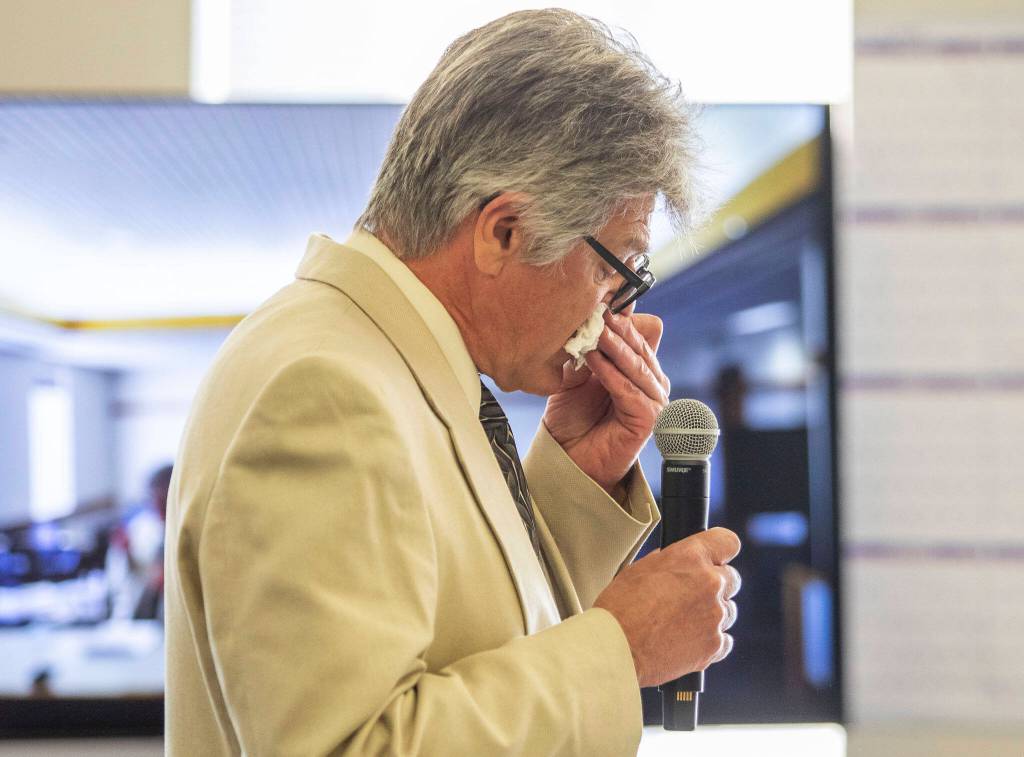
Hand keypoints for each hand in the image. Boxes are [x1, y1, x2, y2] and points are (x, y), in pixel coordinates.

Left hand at [542, 306, 669, 492]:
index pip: (642, 332)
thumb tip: (596, 315)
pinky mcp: (648, 419)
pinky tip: (593, 360)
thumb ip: (589, 349)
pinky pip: (630, 390)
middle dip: (618, 327)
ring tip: (595, 330)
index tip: (605, 296)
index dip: (625, 315)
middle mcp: (651, 381)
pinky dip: (611, 374)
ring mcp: (653, 400)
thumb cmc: (572, 418)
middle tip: (599, 308)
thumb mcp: (577, 375)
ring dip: (614, 347)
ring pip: (636, 366)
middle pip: (642, 345)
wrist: (568, 458)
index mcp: (638, 367)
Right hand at [593, 527, 742, 687]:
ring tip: (683, 623)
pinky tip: (687, 641)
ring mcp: (715, 616)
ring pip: (728, 611)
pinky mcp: (715, 645)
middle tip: (691, 597)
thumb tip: (677, 566)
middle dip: (715, 586)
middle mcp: (710, 583)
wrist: (616, 648)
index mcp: (691, 557)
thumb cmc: (620, 608)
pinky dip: (710, 641)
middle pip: (732, 578)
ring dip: (712, 614)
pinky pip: (724, 640)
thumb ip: (668, 563)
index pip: (728, 542)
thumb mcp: (639, 569)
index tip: (716, 558)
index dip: (721, 551)